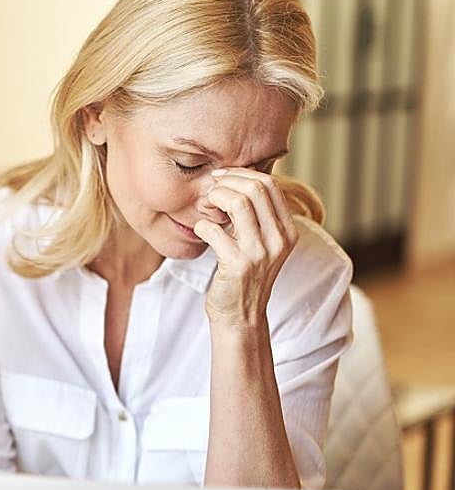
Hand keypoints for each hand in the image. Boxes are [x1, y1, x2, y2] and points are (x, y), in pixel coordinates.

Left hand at [193, 167, 298, 331]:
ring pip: (238, 202)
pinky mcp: (237, 264)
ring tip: (207, 207)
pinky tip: (201, 232)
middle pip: (256, 188)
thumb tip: (239, 181)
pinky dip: (202, 225)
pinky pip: (214, 229)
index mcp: (288, 231)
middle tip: (210, 189)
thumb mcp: (262, 244)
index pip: (270, 185)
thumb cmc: (245, 276)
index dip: (243, 174)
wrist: (241, 316)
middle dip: (227, 181)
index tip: (222, 176)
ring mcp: (259, 252)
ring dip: (215, 198)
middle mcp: (279, 239)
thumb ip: (258, 217)